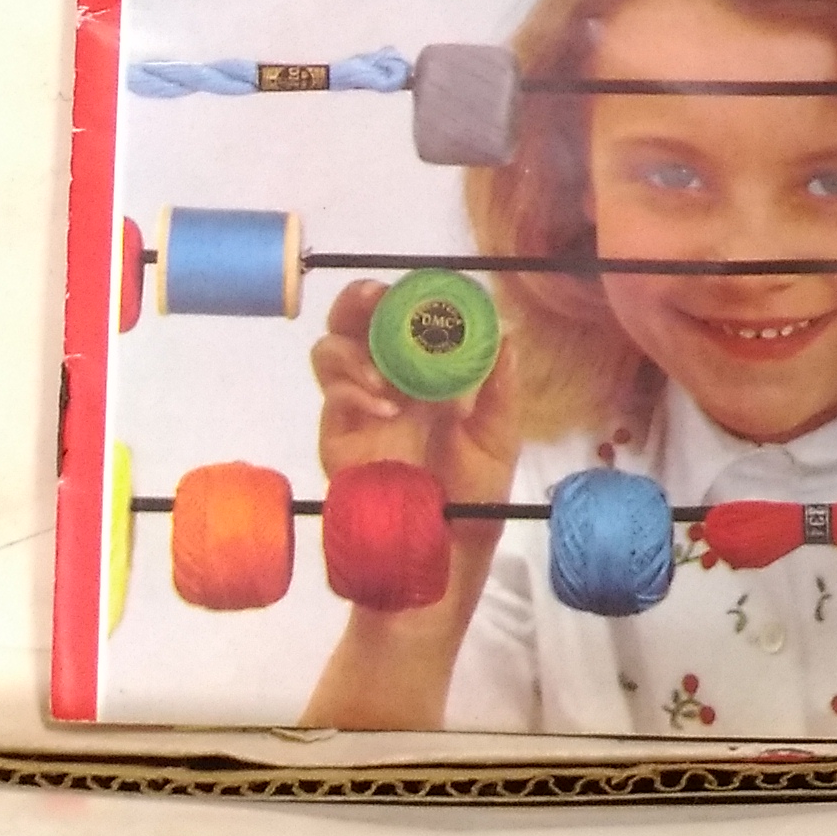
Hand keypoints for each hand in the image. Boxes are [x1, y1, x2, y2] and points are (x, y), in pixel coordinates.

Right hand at [312, 276, 524, 528]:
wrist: (445, 549)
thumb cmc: (474, 493)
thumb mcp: (498, 438)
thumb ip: (500, 390)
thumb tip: (506, 335)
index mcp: (424, 370)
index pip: (402, 315)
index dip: (402, 294)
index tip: (416, 286)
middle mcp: (386, 378)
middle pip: (352, 320)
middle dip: (357, 301)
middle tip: (374, 299)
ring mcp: (357, 405)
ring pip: (330, 350)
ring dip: (353, 351)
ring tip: (384, 380)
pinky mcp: (337, 436)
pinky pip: (332, 398)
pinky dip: (352, 392)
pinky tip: (384, 408)